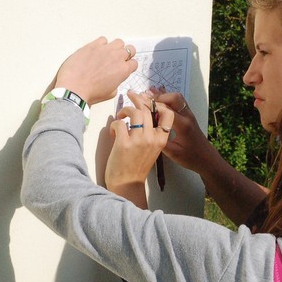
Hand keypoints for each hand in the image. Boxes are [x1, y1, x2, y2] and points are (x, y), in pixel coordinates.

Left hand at [54, 37, 137, 104]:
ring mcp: (105, 49)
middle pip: (130, 49)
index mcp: (123, 71)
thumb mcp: (110, 94)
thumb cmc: (90, 93)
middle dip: (126, 54)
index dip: (129, 65)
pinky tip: (96, 51)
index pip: (134, 63)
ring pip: (119, 42)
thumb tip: (114, 80)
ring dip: (115, 47)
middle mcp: (116, 57)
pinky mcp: (93, 45)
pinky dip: (102, 44)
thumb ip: (116, 83)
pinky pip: (103, 39)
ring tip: (107, 54)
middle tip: (118, 59)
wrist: (74, 88)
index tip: (124, 67)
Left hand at [105, 92, 175, 206]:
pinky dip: (114, 124)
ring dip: (125, 110)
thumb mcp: (152, 149)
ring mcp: (138, 140)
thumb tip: (143, 115)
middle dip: (137, 99)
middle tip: (130, 96)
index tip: (147, 102)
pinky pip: (119, 123)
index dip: (156, 104)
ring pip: (134, 112)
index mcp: (161, 140)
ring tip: (121, 116)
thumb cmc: (138, 167)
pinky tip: (113, 132)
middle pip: (147, 109)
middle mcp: (152, 138)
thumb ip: (151, 134)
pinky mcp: (123, 143)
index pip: (168, 114)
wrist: (128, 184)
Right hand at [149, 89, 215, 173]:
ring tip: (147, 96)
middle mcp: (187, 116)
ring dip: (162, 96)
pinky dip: (167, 98)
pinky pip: (177, 102)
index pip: (166, 110)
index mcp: (183, 125)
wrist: (206, 157)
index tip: (139, 107)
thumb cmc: (190, 157)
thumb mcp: (173, 153)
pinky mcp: (188, 115)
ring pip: (176, 97)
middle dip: (158, 97)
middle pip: (174, 98)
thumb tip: (146, 131)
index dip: (152, 107)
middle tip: (143, 100)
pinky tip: (156, 96)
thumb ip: (160, 141)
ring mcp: (189, 114)